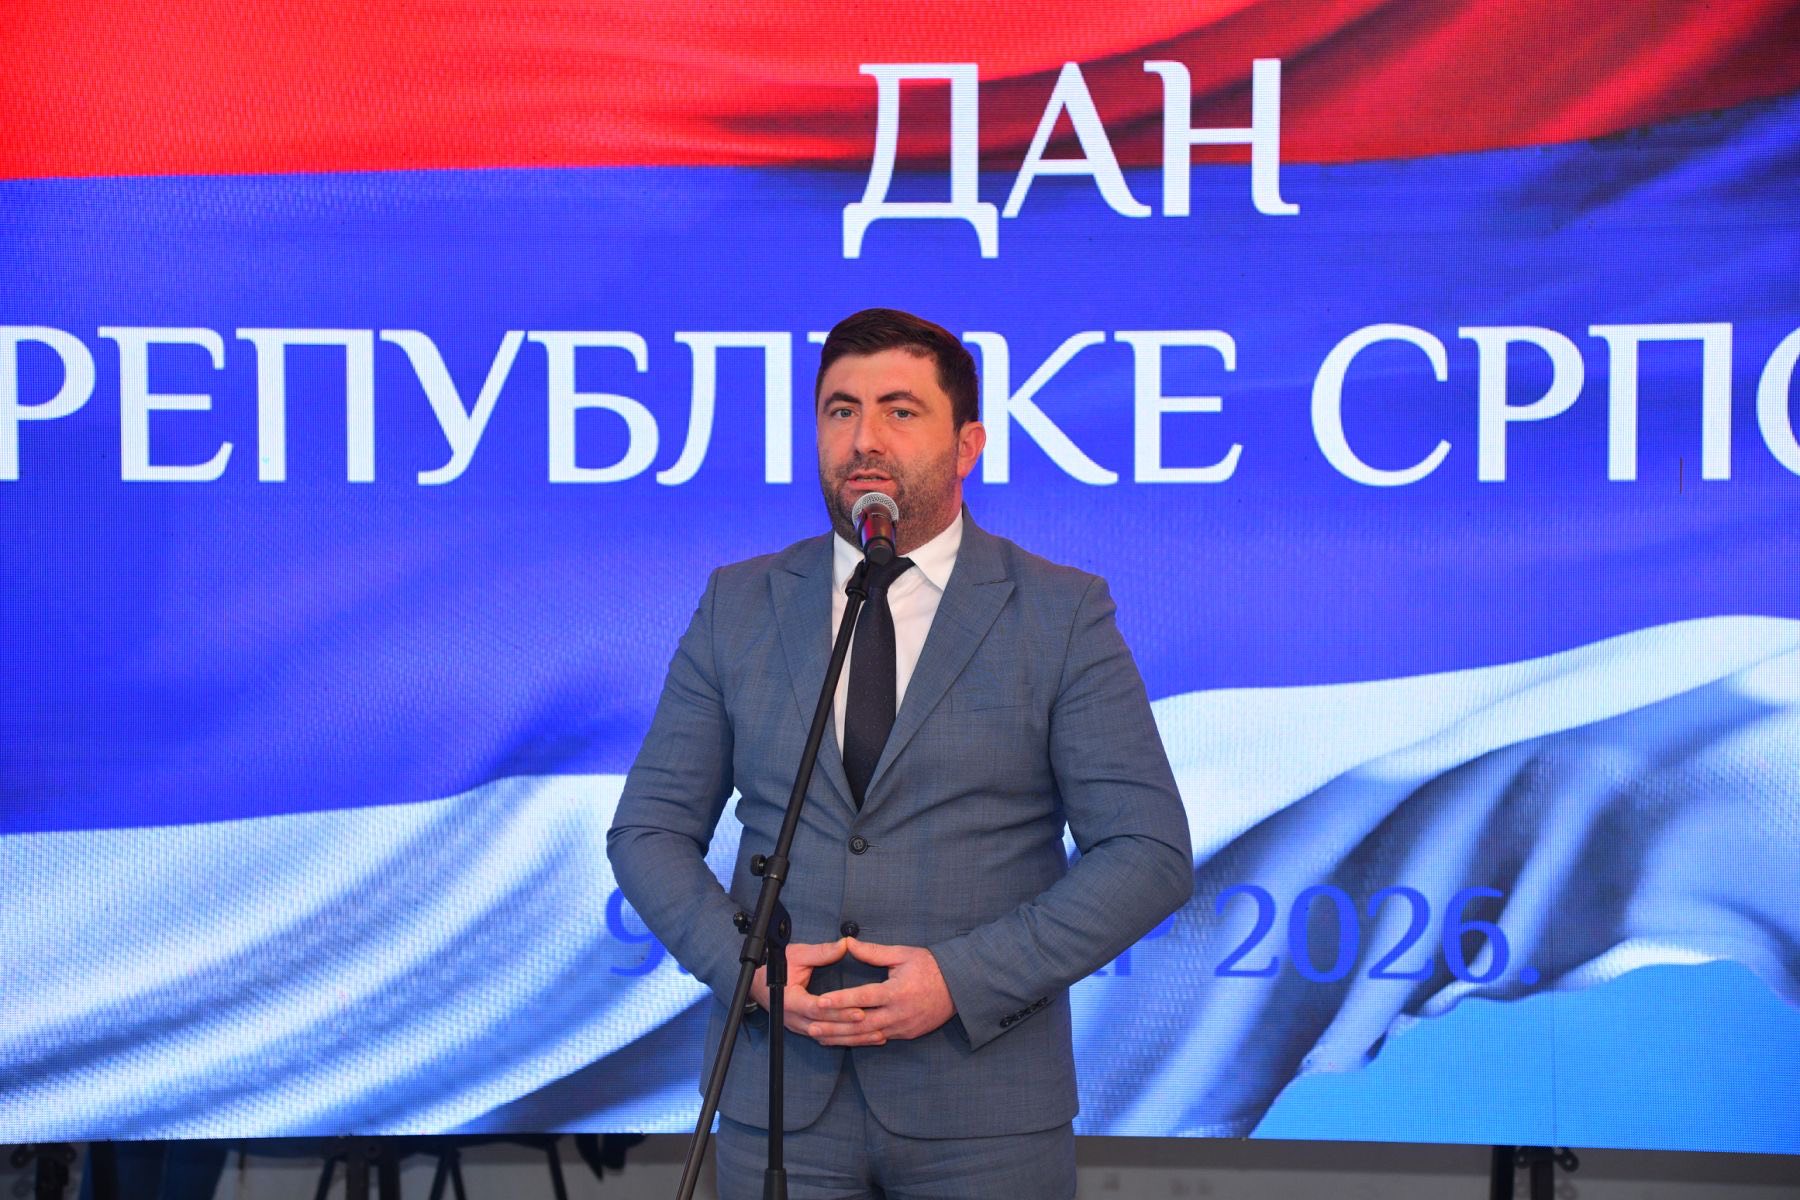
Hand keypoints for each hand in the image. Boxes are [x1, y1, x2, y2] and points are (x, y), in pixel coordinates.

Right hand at [749, 938, 863, 1042]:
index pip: (816, 1008)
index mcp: (789, 1000)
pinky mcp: (803, 1029)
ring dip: (850, 1037)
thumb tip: (845, 944)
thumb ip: (821, 951)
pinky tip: (862, 1039)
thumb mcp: (796, 954)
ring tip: (876, 1035)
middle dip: (849, 1026)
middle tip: (872, 1024)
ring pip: (826, 1037)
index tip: (858, 1009)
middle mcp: (792, 1017)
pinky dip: (844, 1039)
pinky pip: (825, 1038)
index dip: (837, 1009)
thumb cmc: (773, 966)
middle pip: (824, 1027)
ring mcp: (797, 1026)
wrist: (756, 982)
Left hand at [806, 939, 955, 1046]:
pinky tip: (842, 1040)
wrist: (960, 988)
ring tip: (820, 1037)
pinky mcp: (906, 1035)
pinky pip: (879, 1039)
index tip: (819, 1002)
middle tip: (810, 1026)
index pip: (863, 997)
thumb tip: (848, 942)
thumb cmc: (931, 967)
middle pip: (860, 1023)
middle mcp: (898, 1013)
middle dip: (834, 1026)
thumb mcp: (903, 954)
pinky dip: (859, 1040)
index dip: (839, 1000)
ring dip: (842, 1038)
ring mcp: (903, 1027)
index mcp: (897, 991)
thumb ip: (873, 952)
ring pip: (867, 1036)